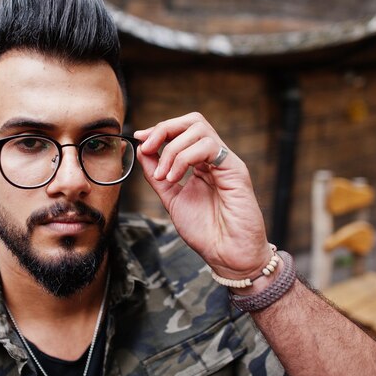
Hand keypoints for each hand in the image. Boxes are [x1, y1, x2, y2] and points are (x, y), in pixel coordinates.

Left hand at [134, 112, 271, 282]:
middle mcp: (214, 158)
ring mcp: (225, 161)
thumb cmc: (205, 231)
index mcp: (200, 163)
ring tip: (165, 176)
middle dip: (165, 129)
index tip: (140, 139)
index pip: (182, 131)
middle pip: (192, 121)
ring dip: (173, 149)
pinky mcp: (235, 168)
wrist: (227, 254)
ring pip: (198, 129)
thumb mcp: (171, 198)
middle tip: (148, 147)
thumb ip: (157, 175)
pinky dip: (185, 157)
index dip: (159, 130)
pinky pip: (208, 146)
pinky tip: (175, 177)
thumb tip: (142, 150)